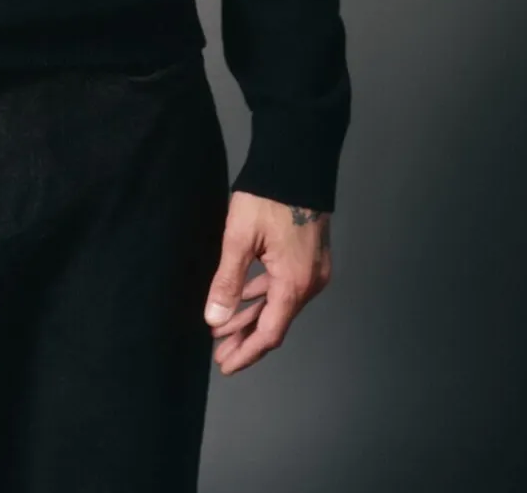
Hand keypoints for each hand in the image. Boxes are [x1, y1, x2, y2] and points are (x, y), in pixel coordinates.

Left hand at [202, 188, 331, 373]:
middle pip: (277, 322)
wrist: (297, 162)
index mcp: (294, 283)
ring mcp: (313, 270)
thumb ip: (228, 281)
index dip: (247, 352)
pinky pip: (285, 287)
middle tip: (219, 354)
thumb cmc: (267, 197)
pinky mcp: (310, 257)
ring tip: (224, 330)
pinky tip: (243, 300)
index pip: (270, 332)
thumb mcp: (240, 237)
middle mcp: (309, 283)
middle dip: (246, 339)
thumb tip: (213, 319)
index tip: (225, 365)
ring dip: (253, 317)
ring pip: (280, 304)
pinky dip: (263, 296)